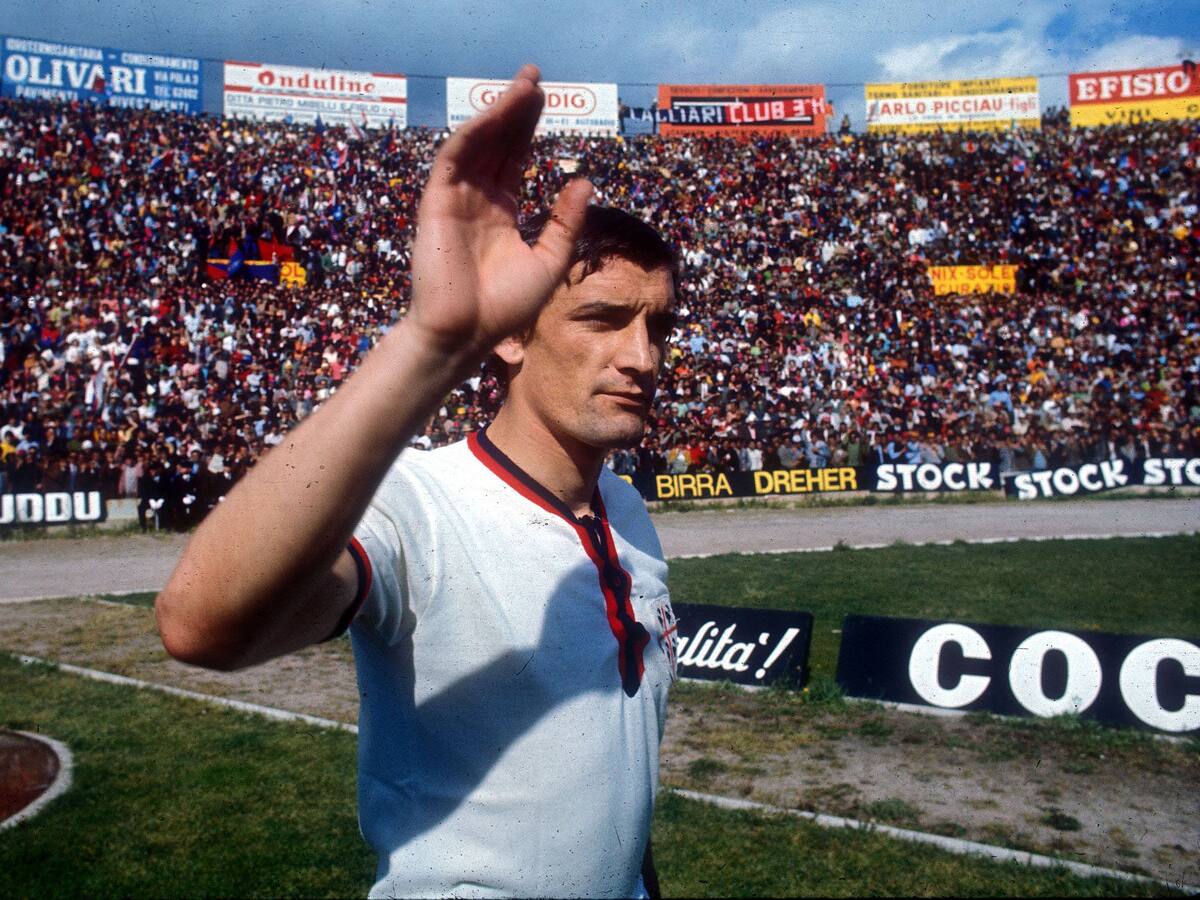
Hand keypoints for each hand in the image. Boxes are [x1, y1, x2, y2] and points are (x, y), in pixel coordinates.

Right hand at [407, 64, 592, 359]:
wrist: (466, 335)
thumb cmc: (504, 309)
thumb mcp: (549, 261)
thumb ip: (565, 222)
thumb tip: (584, 180)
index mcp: (501, 213)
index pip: (514, 160)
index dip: (528, 129)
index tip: (545, 100)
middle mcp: (478, 200)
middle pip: (498, 144)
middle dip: (516, 110)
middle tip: (536, 78)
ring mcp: (456, 199)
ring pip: (478, 144)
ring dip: (498, 112)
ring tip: (525, 86)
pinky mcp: (437, 202)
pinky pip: (456, 157)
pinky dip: (476, 131)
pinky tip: (498, 111)